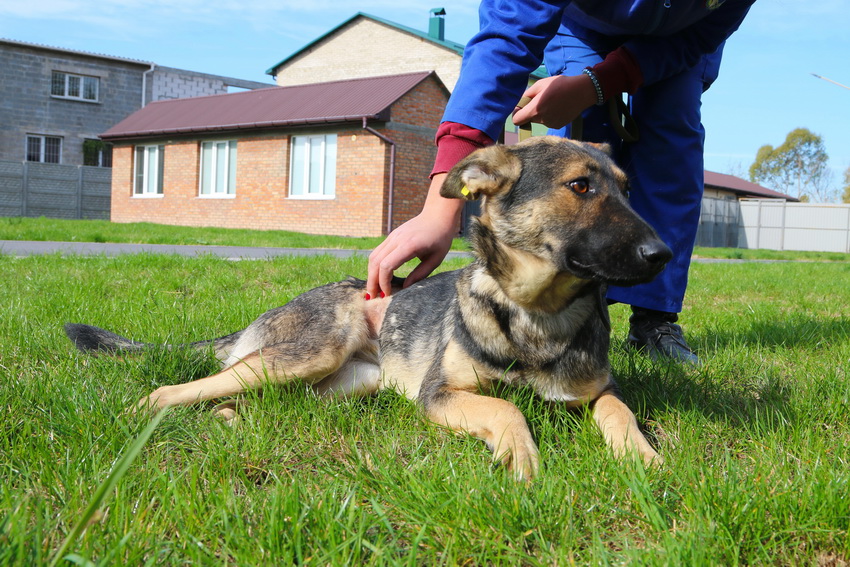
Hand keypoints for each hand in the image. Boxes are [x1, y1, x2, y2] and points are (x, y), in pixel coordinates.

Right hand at [366, 174, 461, 297]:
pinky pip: (378, 252)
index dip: (383, 282)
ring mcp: (392, 236)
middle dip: (372, 281)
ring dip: (371, 274)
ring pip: (373, 257)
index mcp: (409, 245)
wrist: (438, 215)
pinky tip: (379, 276)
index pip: (386, 266)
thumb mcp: (436, 259)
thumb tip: (404, 288)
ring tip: (374, 289)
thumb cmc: (441, 237)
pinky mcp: (391, 236)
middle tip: (372, 297)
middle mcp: (396, 239)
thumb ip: (420, 274)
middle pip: (375, 262)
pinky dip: (375, 266)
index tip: (387, 294)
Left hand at [512, 74, 597, 129]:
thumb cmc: (559, 84)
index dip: (517, 113)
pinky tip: (558, 106)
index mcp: (535, 110)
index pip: (517, 120)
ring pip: (539, 120)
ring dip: (542, 113)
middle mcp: (541, 120)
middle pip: (529, 119)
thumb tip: (519, 103)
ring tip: (552, 101)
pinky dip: (550, 115)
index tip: (522, 107)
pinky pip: (549, 121)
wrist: (581, 91)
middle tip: (541, 99)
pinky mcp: (558, 125)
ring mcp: (550, 124)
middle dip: (531, 111)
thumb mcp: (540, 84)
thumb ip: (527, 95)